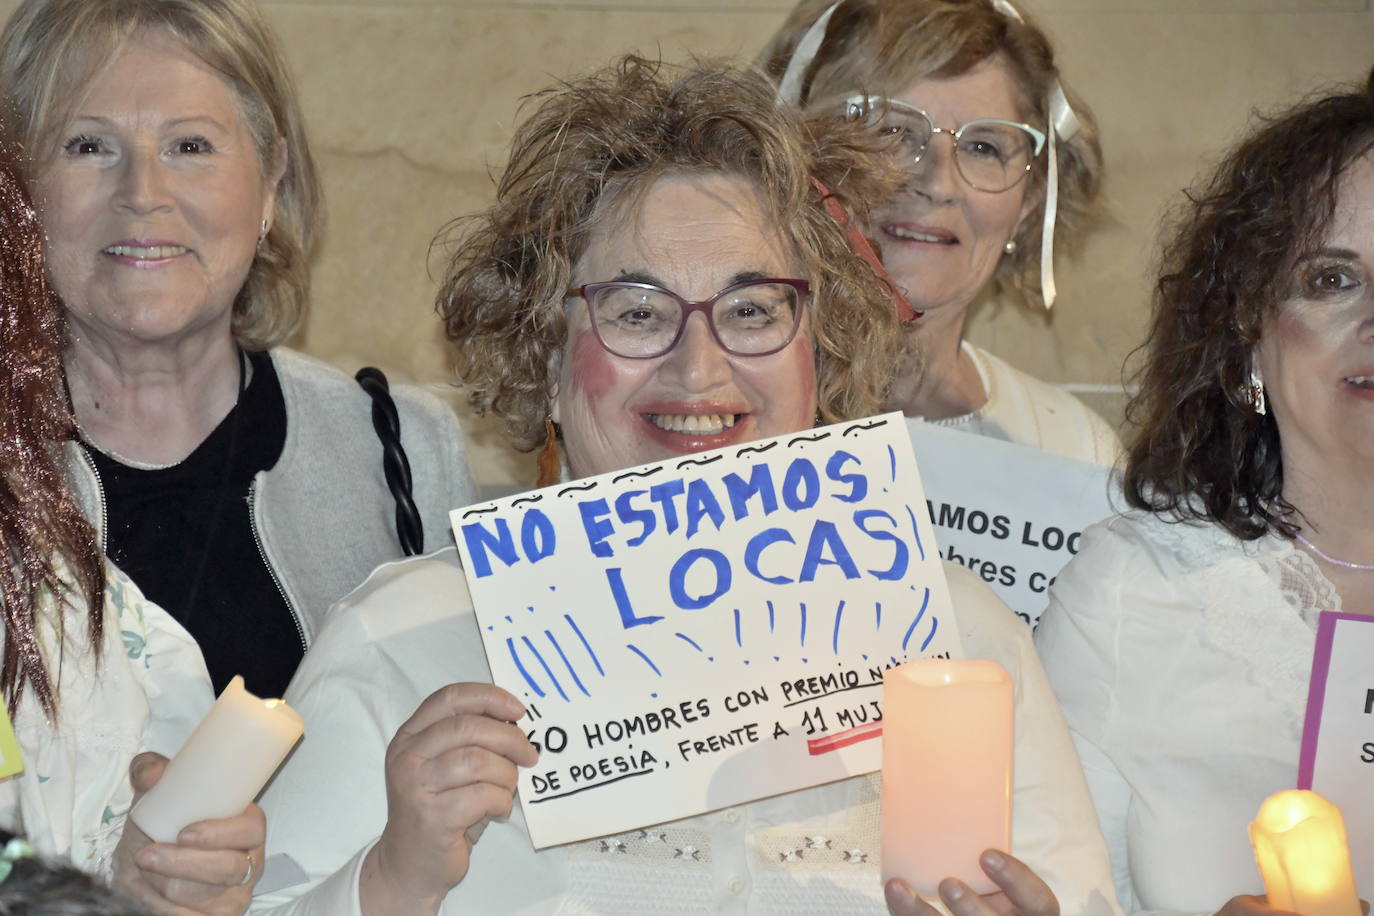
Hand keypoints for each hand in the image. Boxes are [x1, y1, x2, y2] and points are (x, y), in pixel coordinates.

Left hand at [111, 752, 264, 915]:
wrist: (142, 867)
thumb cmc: (159, 826)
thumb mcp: (154, 795)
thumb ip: (150, 772)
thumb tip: (151, 772)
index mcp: (248, 826)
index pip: (250, 829)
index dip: (221, 833)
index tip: (184, 833)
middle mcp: (250, 861)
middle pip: (226, 868)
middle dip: (180, 864)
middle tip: (146, 855)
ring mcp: (236, 894)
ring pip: (203, 896)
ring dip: (166, 885)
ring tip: (145, 871)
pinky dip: (164, 909)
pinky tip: (152, 895)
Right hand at [361, 683, 538, 914]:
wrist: (410, 866)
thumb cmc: (440, 811)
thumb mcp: (448, 767)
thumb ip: (471, 741)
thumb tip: (516, 722)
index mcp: (410, 737)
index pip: (450, 698)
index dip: (489, 697)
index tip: (518, 710)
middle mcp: (407, 758)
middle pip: (468, 727)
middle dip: (509, 738)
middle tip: (529, 755)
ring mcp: (415, 788)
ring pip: (478, 760)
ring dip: (506, 774)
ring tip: (507, 789)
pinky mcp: (432, 819)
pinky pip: (483, 795)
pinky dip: (502, 801)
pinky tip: (498, 811)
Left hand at [885, 850, 1056, 915]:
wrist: (976, 912)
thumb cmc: (994, 894)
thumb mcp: (1005, 883)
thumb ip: (992, 863)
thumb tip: (962, 806)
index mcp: (1032, 913)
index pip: (1038, 901)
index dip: (1016, 879)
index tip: (988, 854)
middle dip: (970, 908)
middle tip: (948, 883)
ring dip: (921, 913)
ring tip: (898, 888)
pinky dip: (904, 913)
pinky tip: (893, 893)